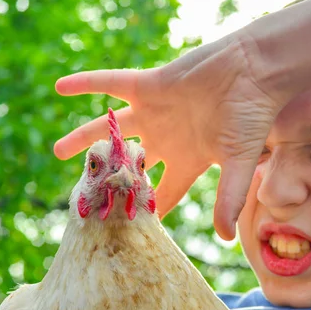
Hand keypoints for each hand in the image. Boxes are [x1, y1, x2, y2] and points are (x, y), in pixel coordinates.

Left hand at [54, 33, 282, 239]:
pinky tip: (60, 86)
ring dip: (84, 137)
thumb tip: (224, 238)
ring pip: (112, 128)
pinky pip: (112, 83)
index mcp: (186, 161)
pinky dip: (88, 83)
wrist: (253, 70)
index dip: (144, 213)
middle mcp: (166, 139)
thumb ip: (229, 197)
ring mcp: (155, 112)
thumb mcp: (239, 162)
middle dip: (105, 180)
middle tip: (81, 197)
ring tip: (57, 152)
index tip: (121, 232)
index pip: (160, 194)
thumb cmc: (251, 117)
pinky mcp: (150, 84)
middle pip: (128, 166)